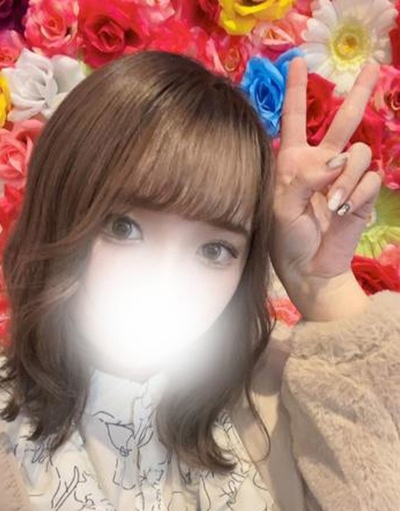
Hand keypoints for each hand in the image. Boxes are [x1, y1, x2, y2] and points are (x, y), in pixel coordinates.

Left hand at [269, 57, 380, 320]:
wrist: (309, 268)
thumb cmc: (285, 239)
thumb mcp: (282, 208)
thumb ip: (304, 180)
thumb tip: (335, 161)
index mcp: (293, 162)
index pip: (295, 120)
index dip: (296, 92)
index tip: (298, 62)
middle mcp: (320, 163)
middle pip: (343, 120)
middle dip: (358, 94)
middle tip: (373, 66)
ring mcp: (343, 177)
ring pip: (358, 154)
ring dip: (346, 179)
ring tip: (332, 206)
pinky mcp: (362, 193)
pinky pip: (370, 179)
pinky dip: (358, 194)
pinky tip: (343, 211)